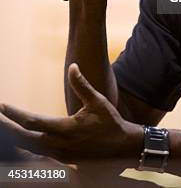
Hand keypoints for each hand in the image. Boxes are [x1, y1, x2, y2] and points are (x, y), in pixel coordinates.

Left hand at [0, 64, 142, 163]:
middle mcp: (59, 145)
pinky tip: (19, 140)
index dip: (15, 114)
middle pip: (24, 138)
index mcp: (66, 130)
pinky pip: (36, 154)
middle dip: (7, 128)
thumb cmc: (110, 122)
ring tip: (4, 126)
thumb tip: (72, 67)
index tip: (2, 106)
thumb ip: (82, 85)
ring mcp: (59, 155)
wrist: (122, 147)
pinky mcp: (61, 159)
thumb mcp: (98, 101)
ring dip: (13, 137)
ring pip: (28, 149)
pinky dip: (24, 146)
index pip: (33, 122)